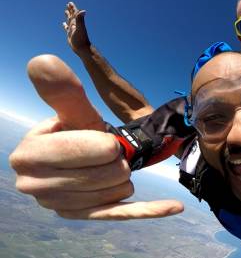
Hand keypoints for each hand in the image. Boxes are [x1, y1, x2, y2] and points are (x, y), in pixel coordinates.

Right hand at [9, 55, 183, 219]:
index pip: (75, 151)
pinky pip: (124, 213)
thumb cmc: (76, 130)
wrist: (81, 157)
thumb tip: (43, 61)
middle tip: (111, 152)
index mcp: (28, 156)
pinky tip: (175, 207)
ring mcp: (62, 206)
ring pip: (118, 191)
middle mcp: (36, 186)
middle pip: (103, 174)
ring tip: (110, 166)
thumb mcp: (72, 112)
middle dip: (116, 159)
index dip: (100, 143)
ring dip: (124, 175)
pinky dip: (152, 209)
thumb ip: (62, 91)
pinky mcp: (88, 216)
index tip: (109, 140)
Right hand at [63, 2, 90, 54]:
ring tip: (66, 11)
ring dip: (68, 16)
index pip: (75, 13)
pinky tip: (63, 24)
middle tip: (68, 4)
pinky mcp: (70, 35)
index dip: (72, 8)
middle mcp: (75, 25)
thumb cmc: (81, 39)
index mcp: (77, 22)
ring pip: (69, 21)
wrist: (82, 48)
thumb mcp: (80, 28)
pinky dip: (65, 26)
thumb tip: (83, 11)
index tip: (70, 3)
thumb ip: (80, 19)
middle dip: (70, 10)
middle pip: (72, 15)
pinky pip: (67, 28)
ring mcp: (72, 30)